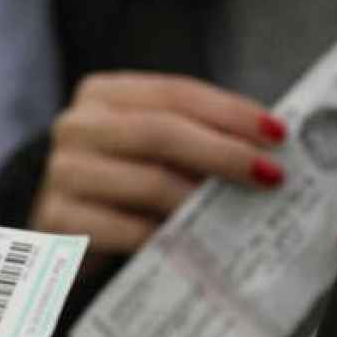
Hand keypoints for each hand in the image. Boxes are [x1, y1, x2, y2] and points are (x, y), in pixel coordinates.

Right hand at [32, 73, 285, 258]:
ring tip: (240, 213)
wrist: (61, 234)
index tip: (277, 133)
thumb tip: (266, 150)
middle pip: (161, 131)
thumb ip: (196, 139)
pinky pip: (131, 230)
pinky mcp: (59, 221)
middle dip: (224, 152)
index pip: (175, 92)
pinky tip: (199, 244)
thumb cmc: (120, 186)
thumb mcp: (153, 151)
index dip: (230, 111)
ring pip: (149, 182)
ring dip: (202, 200)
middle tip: (270, 174)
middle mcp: (76, 125)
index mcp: (102, 94)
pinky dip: (171, 237)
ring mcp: (62, 173)